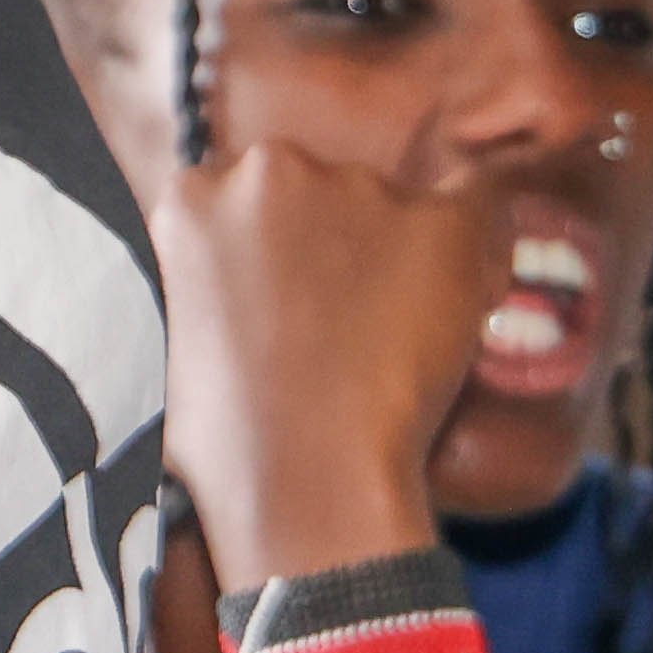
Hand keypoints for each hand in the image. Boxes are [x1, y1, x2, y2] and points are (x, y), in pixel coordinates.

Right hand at [161, 125, 518, 584]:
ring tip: (393, 339)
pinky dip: (477, 252)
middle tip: (340, 321)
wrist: (305, 481)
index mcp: (193, 198)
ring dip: (398, 253)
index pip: (247, 190)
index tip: (290, 293)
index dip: (277, 244)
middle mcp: (271, 170)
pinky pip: (477, 207)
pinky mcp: (438, 222)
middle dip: (335, 238)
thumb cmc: (227, 437)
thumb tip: (241, 271)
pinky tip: (467, 302)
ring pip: (395, 204)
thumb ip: (207, 273)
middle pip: (321, 184)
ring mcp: (358, 190)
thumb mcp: (175, 333)